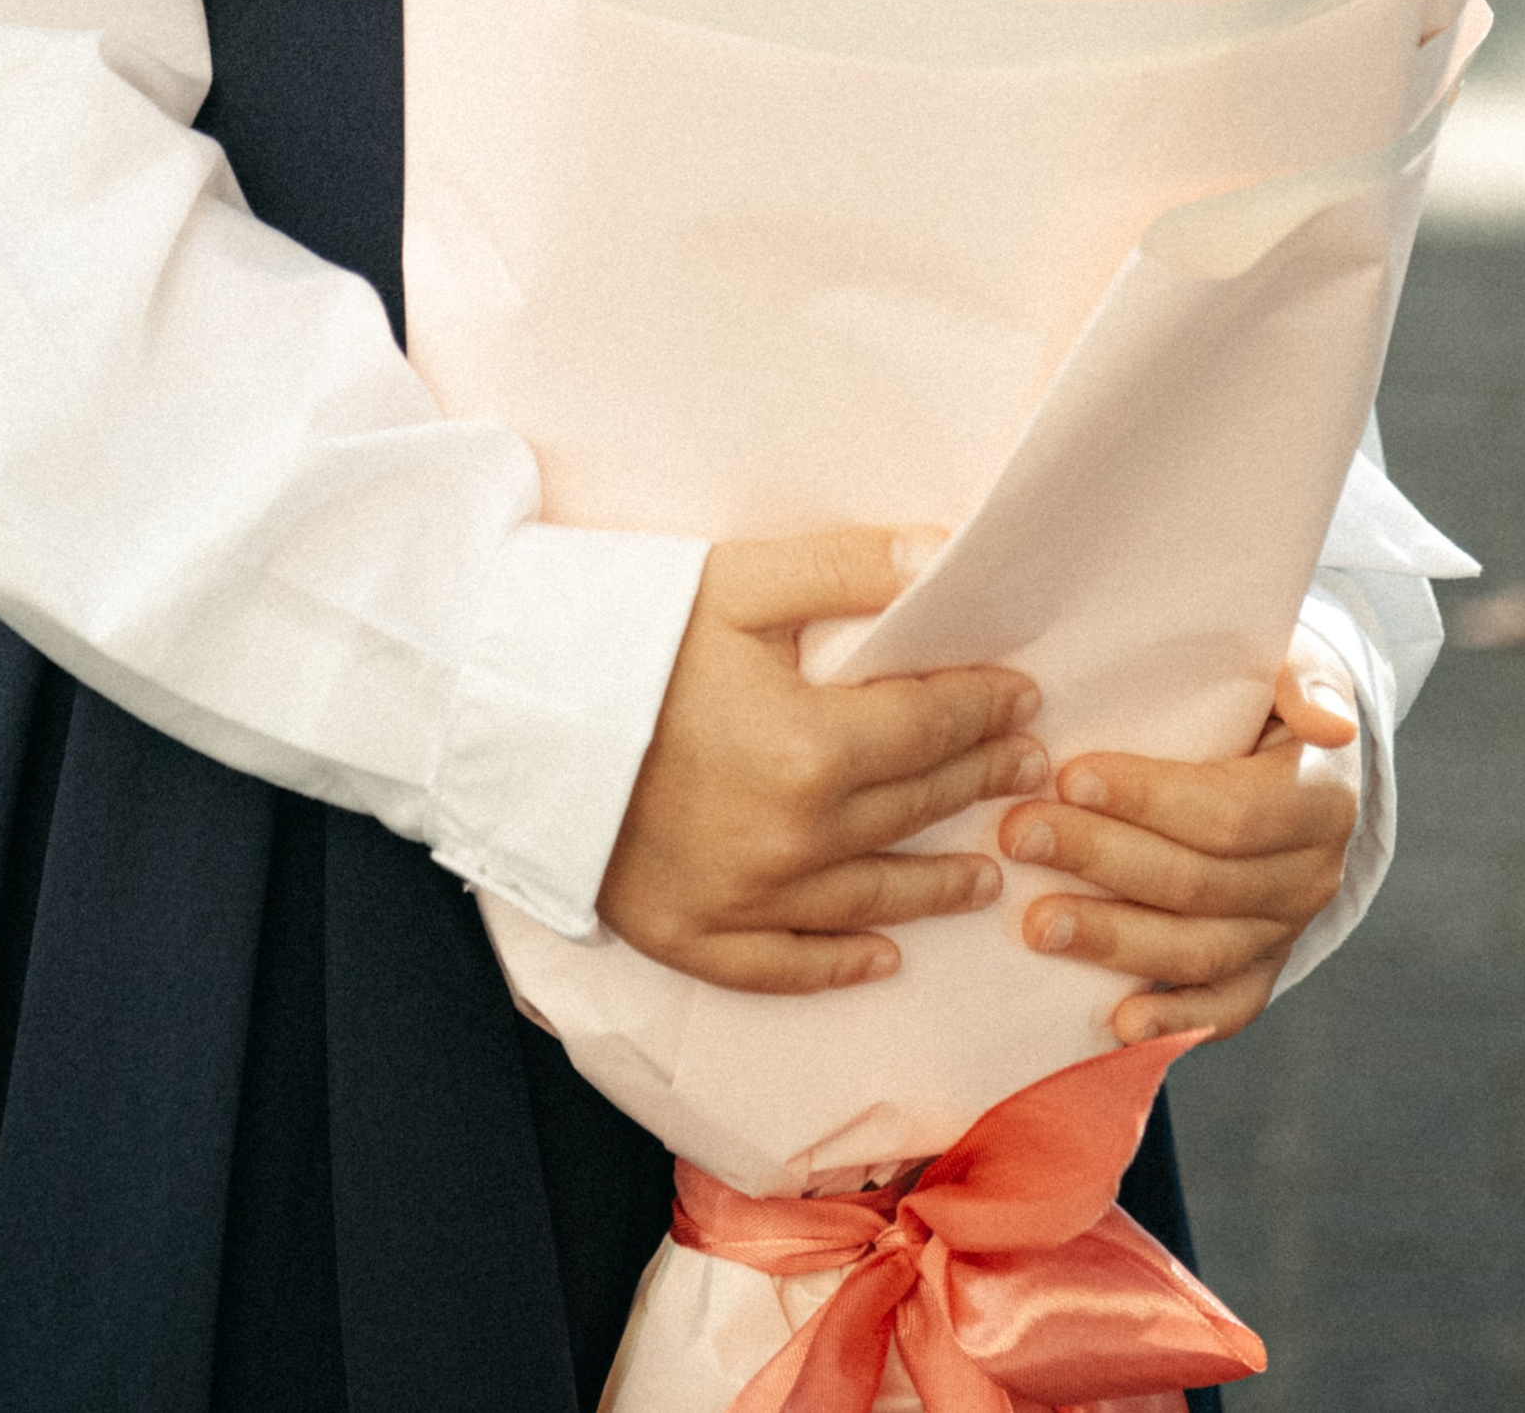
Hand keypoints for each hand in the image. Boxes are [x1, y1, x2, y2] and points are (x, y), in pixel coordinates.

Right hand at [599, 529, 1048, 995]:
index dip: (984, 710)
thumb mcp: (739, 581)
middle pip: (911, 809)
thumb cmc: (620, 630)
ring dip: (936, 885)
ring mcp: (741, 900)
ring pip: (869, 899)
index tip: (1023, 699)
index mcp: (812, 748)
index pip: (930, 729)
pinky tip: (882, 958)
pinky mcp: (689, 937)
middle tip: (1024, 771)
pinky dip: (839, 966)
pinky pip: (784, 967)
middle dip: (976, 783)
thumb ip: (849, 569)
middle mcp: (792, 839)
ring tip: (986, 873)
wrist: (499, 707)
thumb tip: (946, 556)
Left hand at [996, 639, 1361, 1043]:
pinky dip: (1170, 1021)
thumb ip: (1303, 679)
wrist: (1289, 750)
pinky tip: (1113, 1023)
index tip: (1069, 775)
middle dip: (1103, 860)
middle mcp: (1312, 875)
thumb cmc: (1267, 692)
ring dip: (1114, 941)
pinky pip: (1221, 1007)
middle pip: (1200, 884)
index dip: (1149, 800)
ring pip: (1199, 951)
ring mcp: (1286, 930)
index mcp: (1321, 798)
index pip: (1228, 812)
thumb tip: (1331, 724)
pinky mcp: (1261, 967)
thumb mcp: (1292, 660)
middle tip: (1020, 835)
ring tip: (1037, 924)